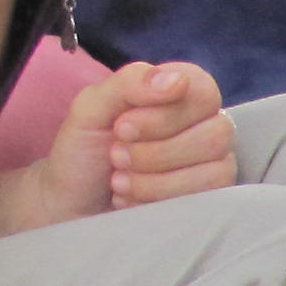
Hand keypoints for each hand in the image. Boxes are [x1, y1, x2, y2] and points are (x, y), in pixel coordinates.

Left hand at [32, 59, 236, 222]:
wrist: (69, 204)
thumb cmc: (83, 151)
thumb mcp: (91, 108)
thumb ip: (130, 83)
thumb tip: (177, 80)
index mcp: (180, 93)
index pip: (204, 91)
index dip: (165, 114)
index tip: (122, 127)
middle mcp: (204, 125)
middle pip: (216, 134)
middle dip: (155, 152)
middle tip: (116, 156)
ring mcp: (212, 164)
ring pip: (215, 170)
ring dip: (154, 179)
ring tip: (119, 180)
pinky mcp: (209, 199)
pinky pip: (207, 199)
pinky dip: (159, 199)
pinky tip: (133, 198)